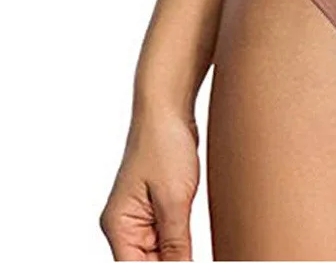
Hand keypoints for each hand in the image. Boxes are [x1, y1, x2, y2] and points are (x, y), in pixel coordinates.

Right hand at [100, 106, 199, 260]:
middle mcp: (124, 226)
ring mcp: (139, 217)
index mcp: (119, 227)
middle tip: (196, 255)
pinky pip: (166, 237)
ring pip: (157, 254)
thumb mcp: (175, 199)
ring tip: (194, 242)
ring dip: (177, 255)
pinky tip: (194, 243)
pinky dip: (180, 242)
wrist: (168, 108)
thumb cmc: (164, 144)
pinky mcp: (155, 208)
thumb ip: (176, 243)